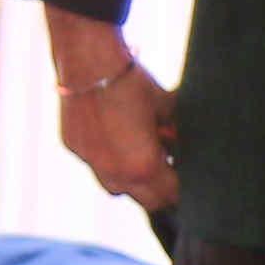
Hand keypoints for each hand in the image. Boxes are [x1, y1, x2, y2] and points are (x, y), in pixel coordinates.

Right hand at [44, 10, 178, 212]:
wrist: (90, 63)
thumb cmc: (135, 85)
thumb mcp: (168, 109)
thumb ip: (178, 133)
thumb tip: (186, 144)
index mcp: (144, 166)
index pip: (171, 195)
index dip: (184, 188)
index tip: (190, 177)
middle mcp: (115, 172)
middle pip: (148, 200)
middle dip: (163, 190)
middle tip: (173, 171)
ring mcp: (91, 162)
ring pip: (119, 189)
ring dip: (135, 181)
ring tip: (146, 157)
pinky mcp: (74, 148)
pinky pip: (97, 167)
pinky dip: (111, 163)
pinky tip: (120, 141)